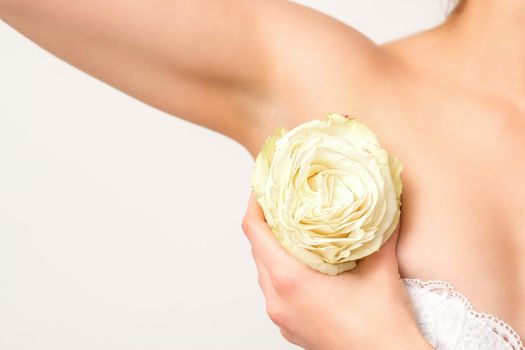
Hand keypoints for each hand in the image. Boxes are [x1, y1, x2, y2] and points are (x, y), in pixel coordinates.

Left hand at [241, 191, 431, 349]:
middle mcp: (277, 299)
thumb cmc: (381, 327)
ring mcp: (281, 316)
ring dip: (273, 248)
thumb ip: (380, 231)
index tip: (263, 187)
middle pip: (257, 249)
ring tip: (293, 229)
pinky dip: (281, 271)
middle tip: (283, 202)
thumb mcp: (381, 270)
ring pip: (264, 271)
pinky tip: (304, 263)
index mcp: (290, 280)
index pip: (255, 232)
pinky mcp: (289, 326)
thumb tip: (385, 202)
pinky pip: (273, 290)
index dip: (255, 204)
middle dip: (267, 223)